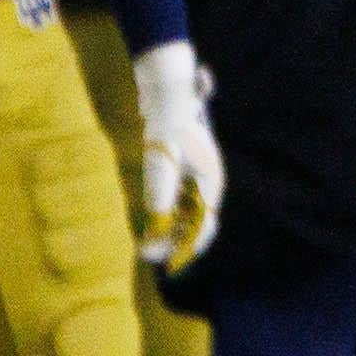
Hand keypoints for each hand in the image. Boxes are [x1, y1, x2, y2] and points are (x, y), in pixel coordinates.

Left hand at [132, 38, 225, 276]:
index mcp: (210, 181)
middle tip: (148, 257)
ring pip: (185, 217)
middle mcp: (206, 184)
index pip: (205, 226)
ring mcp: (195, 179)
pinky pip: (176, 205)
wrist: (168, 92)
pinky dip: (164, 219)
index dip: (187, 248)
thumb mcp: (161, 158)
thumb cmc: (168, 122)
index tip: (167, 263)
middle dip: (174, 244)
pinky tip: (148, 226)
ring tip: (145, 247)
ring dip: (168, 233)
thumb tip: (156, 224)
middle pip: (195, 224)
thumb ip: (160, 191)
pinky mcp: (182, 174)